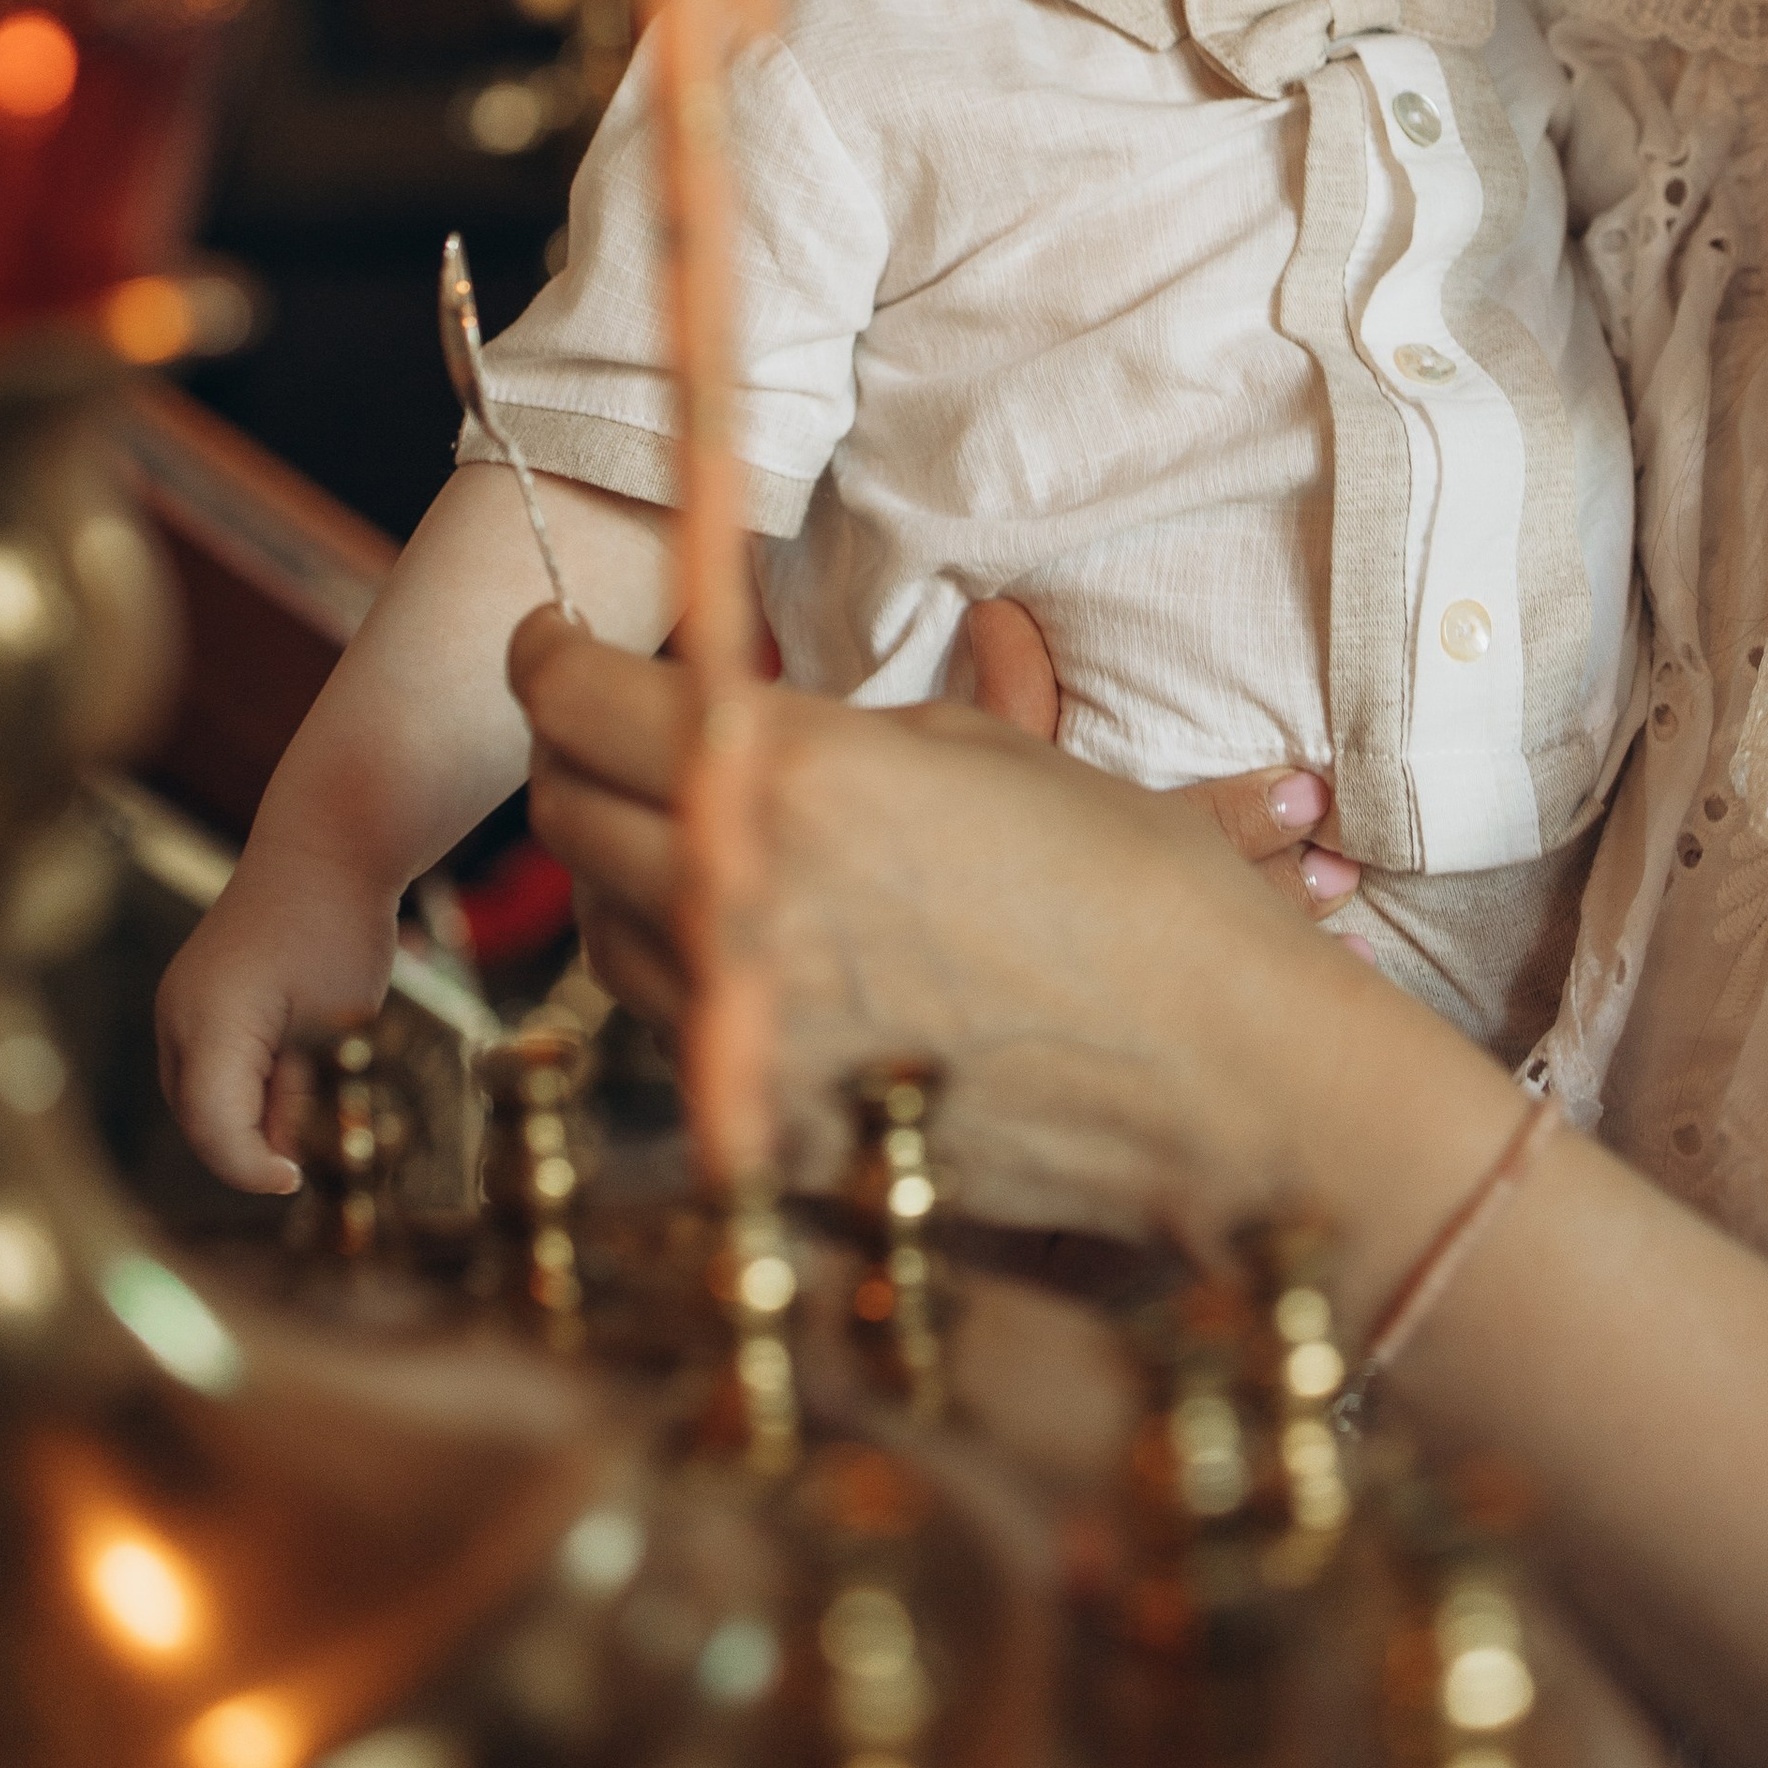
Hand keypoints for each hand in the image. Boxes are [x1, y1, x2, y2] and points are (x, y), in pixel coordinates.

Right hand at [155, 850, 401, 1195]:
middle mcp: (179, 1014)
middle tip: (302, 1155)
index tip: (293, 1180)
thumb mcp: (333, 1025)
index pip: (213, 1129)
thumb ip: (298, 1095)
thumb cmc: (340, 927)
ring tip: (302, 1102)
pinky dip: (239, 1083)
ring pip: (196, 1094)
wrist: (326, 844)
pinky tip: (290, 1069)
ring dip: (241, 1115)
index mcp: (212, 1022)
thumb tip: (274, 1154)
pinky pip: (202, 1062)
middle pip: (196, 1117)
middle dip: (244, 1147)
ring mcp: (179, 1001)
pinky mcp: (190, 994)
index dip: (250, 1169)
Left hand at [511, 614, 1406, 1251]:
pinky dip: (680, 974)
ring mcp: (742, 1026)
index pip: (584, 701)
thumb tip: (779, 670)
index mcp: (797, 774)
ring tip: (694, 835)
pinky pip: (667, 1028)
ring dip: (623, 868)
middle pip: (566, 809)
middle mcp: (740, 897)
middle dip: (577, 755)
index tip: (551, 643)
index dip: (549, 659)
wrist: (1217, 1079)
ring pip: (600, 925)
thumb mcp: (994, 756)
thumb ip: (854, 719)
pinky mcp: (763, 1123)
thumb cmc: (1137, 895)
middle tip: (617, 728)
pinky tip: (749, 945)